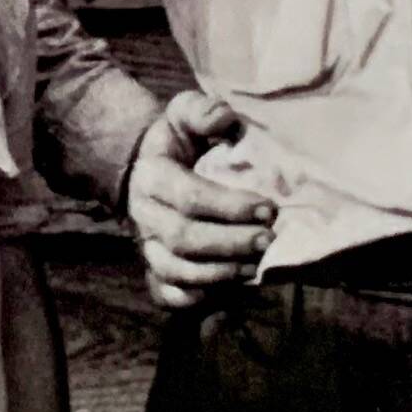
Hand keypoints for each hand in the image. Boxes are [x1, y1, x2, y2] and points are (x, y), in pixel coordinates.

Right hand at [124, 89, 274, 309]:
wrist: (147, 169)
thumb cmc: (178, 142)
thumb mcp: (185, 114)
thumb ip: (202, 111)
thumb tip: (225, 121)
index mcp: (151, 177)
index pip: (189, 197)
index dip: (231, 207)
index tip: (268, 208)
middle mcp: (143, 216)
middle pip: (185, 238)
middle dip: (231, 243)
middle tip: (269, 239)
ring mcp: (146, 247)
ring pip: (177, 271)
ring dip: (221, 273)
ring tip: (256, 266)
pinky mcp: (153, 271)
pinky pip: (168, 295)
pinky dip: (197, 299)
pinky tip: (228, 290)